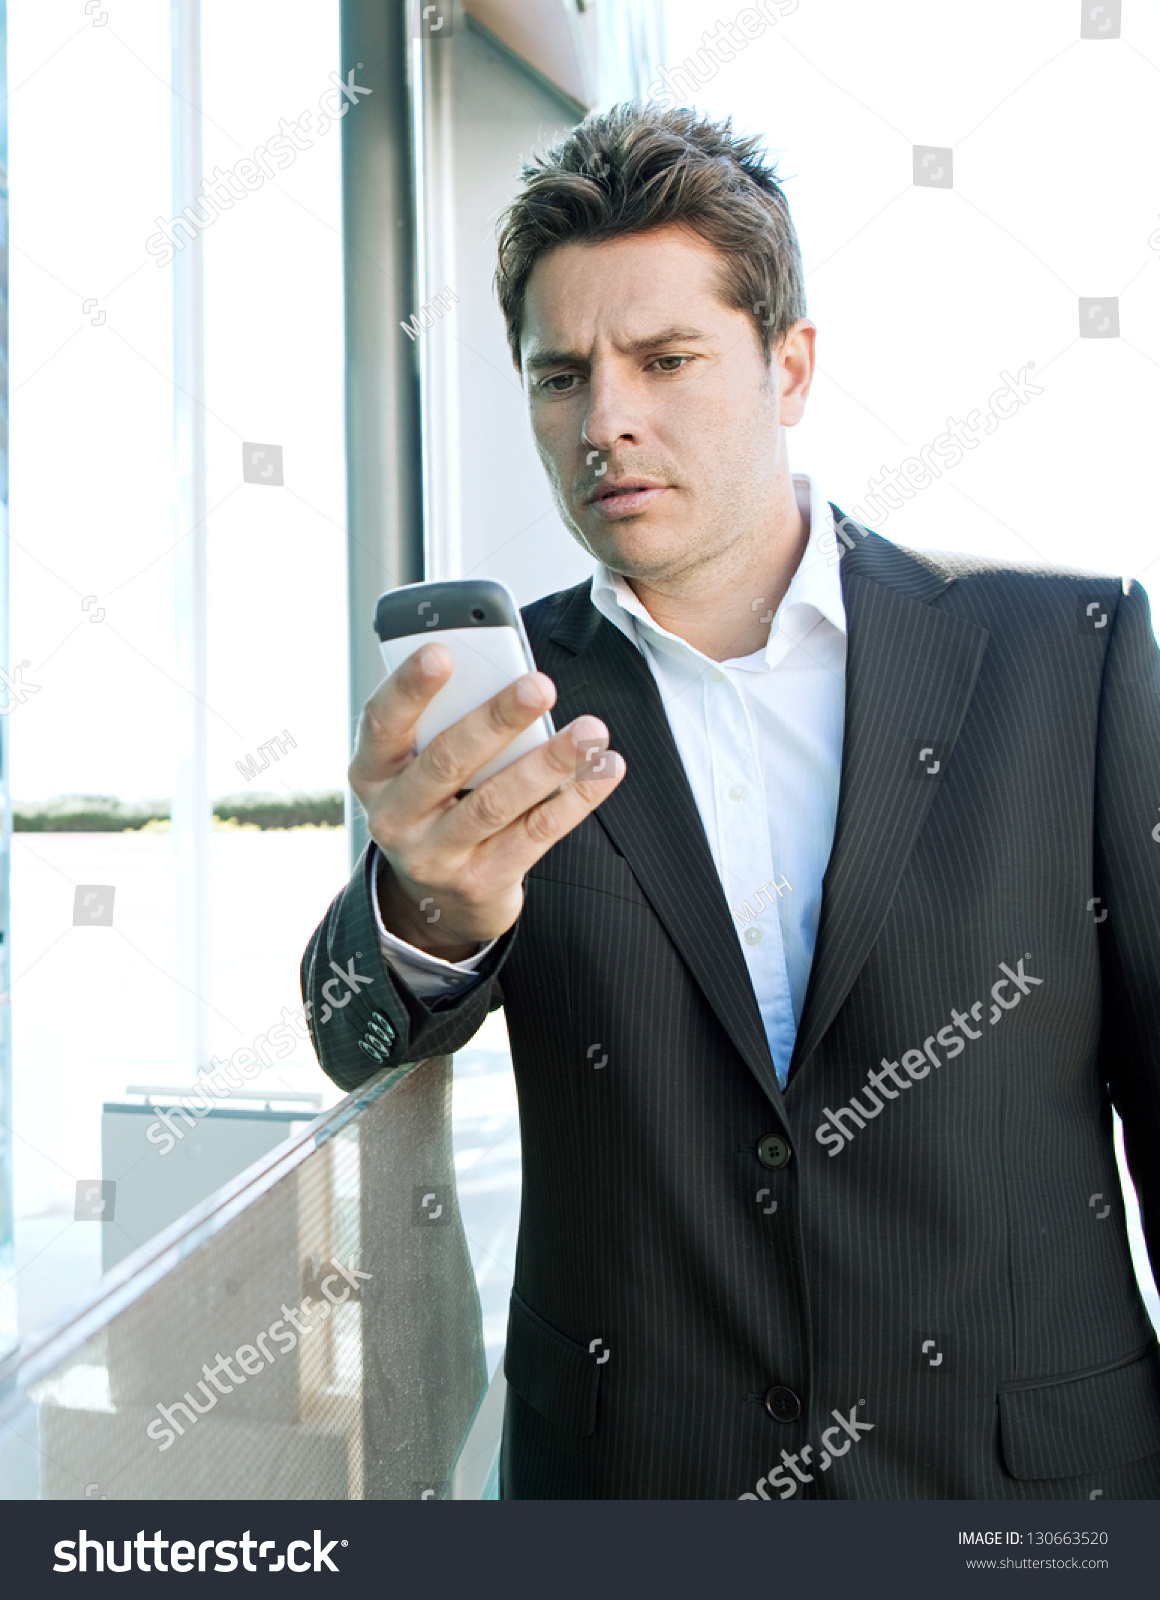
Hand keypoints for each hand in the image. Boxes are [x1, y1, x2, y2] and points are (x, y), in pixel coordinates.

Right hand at [349, 642, 625, 957]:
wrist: (438, 901)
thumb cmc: (438, 805)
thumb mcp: (420, 769)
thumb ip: (449, 728)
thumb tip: (513, 684)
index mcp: (373, 772)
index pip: (383, 722)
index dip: (409, 687)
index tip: (442, 651)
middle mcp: (394, 816)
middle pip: (448, 759)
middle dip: (498, 719)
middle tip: (540, 685)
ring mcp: (434, 855)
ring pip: (496, 801)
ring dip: (548, 762)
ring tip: (590, 732)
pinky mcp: (480, 882)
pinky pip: (534, 834)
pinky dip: (575, 799)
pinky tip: (605, 769)